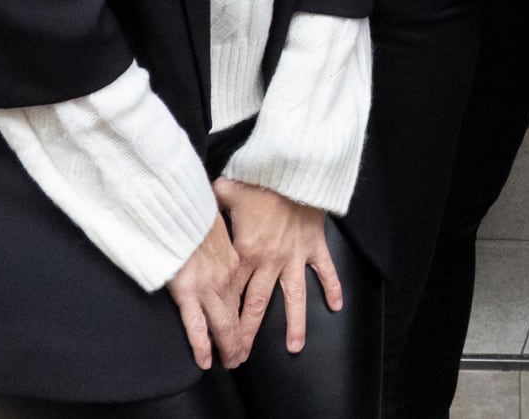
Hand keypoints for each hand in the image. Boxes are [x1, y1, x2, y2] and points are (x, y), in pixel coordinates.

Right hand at [165, 213, 250, 370]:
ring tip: (230, 362)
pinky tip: (204, 361)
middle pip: (239, 314)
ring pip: (223, 324)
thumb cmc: (197, 211)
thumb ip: (223, 230)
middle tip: (242, 356)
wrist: (180, 208)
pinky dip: (201, 346)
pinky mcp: (188, 292)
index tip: (246, 326)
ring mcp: (208, 287)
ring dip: (228, 346)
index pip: (246, 293)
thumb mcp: (223, 217)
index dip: (246, 313)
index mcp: (237, 260)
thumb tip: (222, 230)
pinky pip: (196, 326)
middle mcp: (228, 277)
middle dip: (241, 338)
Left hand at [213, 179, 342, 357]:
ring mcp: (294, 257)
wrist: (296, 172)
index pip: (230, 292)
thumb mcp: (228, 192)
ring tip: (293, 348)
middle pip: (256, 305)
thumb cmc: (261, 182)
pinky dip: (332, 288)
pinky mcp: (314, 247)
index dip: (221, 316)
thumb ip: (210, 204)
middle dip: (247, 334)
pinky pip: (324, 272)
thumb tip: (191, 202)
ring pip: (294, 298)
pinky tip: (336, 307)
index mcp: (246, 253)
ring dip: (293, 324)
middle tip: (241, 357)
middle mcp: (269, 261)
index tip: (215, 336)